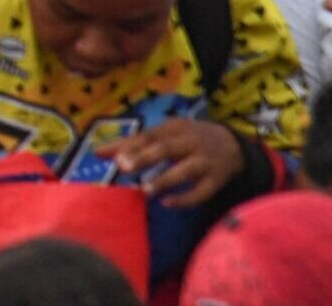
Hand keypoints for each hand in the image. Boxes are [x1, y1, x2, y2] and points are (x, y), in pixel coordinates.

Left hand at [100, 119, 243, 206]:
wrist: (233, 145)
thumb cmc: (187, 139)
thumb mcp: (165, 134)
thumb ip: (133, 143)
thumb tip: (98, 152)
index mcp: (174, 128)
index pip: (149, 136)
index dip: (129, 146)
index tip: (110, 157)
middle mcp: (190, 143)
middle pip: (166, 149)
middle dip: (145, 157)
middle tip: (124, 167)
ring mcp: (205, 161)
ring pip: (185, 171)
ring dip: (165, 180)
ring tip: (145, 190)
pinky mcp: (216, 180)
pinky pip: (202, 192)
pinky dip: (186, 198)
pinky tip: (167, 203)